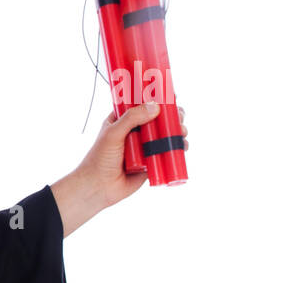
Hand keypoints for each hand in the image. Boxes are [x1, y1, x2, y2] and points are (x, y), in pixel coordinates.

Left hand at [51, 103, 189, 236]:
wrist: (98, 187)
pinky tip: (183, 146)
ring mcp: (143, 147)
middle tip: (179, 115)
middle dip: (172, 115)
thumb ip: (132, 118)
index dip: (157, 99)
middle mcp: (135, 132)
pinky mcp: (150, 162)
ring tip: (182, 131)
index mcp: (122, 120)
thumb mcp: (113, 133)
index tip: (171, 95)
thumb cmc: (100, 159)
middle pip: (158, 119)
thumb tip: (155, 106)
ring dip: (178, 131)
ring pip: (165, 135)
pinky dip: (178, 148)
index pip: (142, 104)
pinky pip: (167, 153)